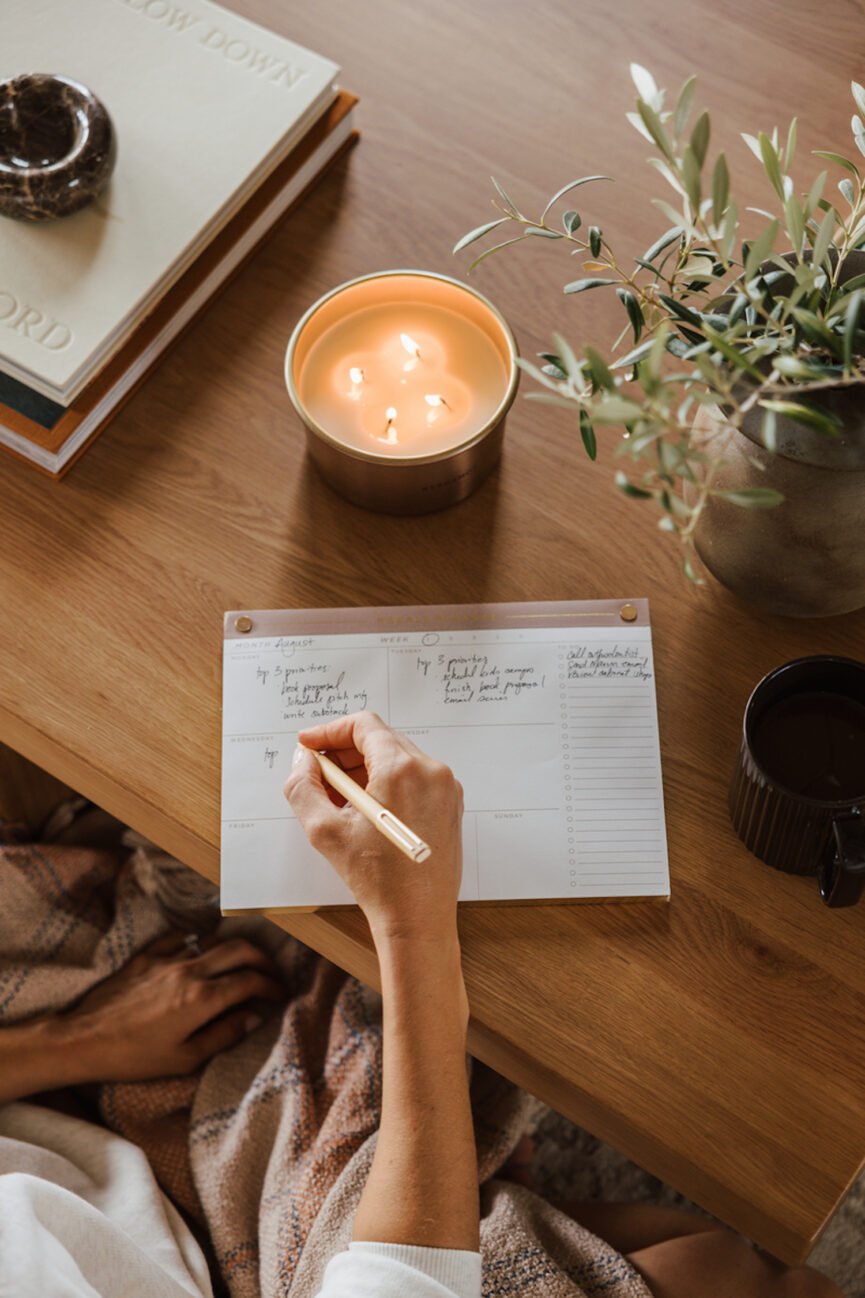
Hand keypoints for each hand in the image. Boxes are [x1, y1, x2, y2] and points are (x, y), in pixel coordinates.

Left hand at [64, 932, 284, 1081]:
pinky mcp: (147, 956)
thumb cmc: (133, 1057)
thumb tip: (252, 1018)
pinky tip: (202, 951)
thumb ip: (223, 1035)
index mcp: (201, 999)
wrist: (83, 1040)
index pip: (250, 981)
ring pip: (214, 939)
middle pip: (240, 949)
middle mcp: (189, 971)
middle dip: (263, 959)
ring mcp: (167, 959)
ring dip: (235, 949)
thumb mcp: (184, 1059)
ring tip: (243, 964)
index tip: (280, 994)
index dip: (272, 986)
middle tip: (271, 974)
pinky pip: (182, 937)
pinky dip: (200, 941)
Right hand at [284, 711, 463, 942]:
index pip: (363, 725)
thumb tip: (303, 761)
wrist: (418, 919)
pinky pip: (414, 778)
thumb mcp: (324, 830)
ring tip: (339, 798)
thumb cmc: (377, 880)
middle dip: (344, 752)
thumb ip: (303, 786)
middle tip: (318, 773)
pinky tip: (366, 810)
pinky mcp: (451, 804)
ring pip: (397, 758)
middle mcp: (431, 770)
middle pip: (381, 739)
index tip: (309, 745)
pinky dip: (387, 783)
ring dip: (365, 769)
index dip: (330, 731)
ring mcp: (446, 787)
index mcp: (402, 769)